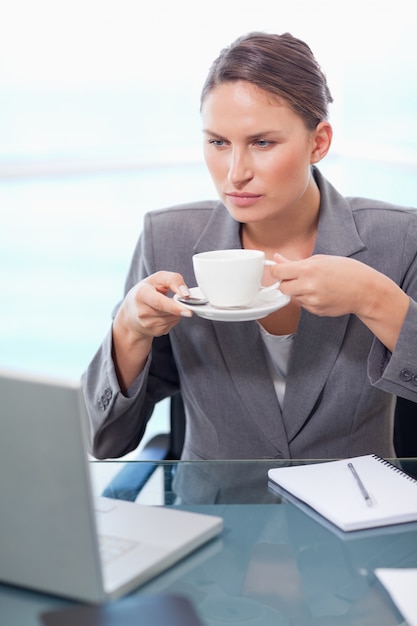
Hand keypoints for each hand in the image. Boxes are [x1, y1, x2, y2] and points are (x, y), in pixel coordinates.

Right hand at [118, 271, 191, 339]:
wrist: (132, 310)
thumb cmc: (147, 290)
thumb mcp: (158, 278)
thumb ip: (174, 280)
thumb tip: (186, 294)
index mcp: (141, 294)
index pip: (160, 303)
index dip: (175, 307)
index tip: (189, 310)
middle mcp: (142, 311)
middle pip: (169, 312)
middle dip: (180, 307)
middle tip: (185, 301)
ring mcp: (147, 324)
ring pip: (173, 319)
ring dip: (178, 311)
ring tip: (170, 304)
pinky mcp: (154, 332)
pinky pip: (172, 325)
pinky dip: (174, 318)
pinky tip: (167, 312)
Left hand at [270, 253, 408, 351]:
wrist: (366, 291)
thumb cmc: (348, 271)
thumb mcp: (322, 259)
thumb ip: (297, 261)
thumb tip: (277, 259)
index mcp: (308, 270)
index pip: (277, 272)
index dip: (276, 270)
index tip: (279, 269)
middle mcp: (308, 287)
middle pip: (282, 287)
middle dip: (286, 282)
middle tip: (298, 277)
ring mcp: (312, 301)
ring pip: (293, 297)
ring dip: (298, 291)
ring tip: (316, 284)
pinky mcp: (316, 311)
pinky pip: (304, 305)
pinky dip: (308, 299)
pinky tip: (322, 293)